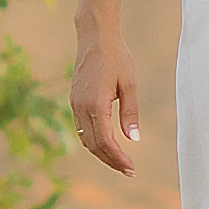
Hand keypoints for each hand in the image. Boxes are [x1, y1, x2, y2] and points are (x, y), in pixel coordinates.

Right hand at [70, 36, 141, 174]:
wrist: (95, 37)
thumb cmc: (116, 57)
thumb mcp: (129, 84)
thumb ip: (130, 113)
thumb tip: (133, 139)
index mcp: (95, 104)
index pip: (105, 141)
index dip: (117, 158)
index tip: (131, 168)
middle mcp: (81, 106)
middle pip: (93, 144)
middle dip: (110, 160)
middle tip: (128, 171)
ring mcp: (74, 103)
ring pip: (85, 138)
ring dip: (101, 153)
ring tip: (120, 162)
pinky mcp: (74, 100)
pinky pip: (81, 127)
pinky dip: (94, 140)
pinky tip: (107, 144)